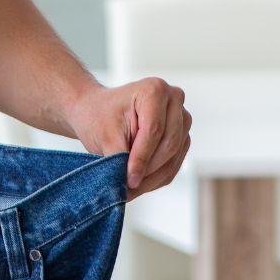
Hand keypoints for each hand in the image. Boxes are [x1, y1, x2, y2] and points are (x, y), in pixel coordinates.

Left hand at [64, 78, 190, 201]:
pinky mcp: (182, 137)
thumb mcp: (105, 134)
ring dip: (152, 178)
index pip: (153, 130)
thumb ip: (121, 157)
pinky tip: (139, 185)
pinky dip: (156, 178)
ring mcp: (181, 119)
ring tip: (130, 190)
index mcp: (155, 90)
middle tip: (128, 187)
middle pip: (168, 144)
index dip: (141, 158)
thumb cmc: (99, 116)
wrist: (97, 112)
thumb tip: (130, 183)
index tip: (128, 179)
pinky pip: (174, 164)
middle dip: (148, 169)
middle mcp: (174, 100)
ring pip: (173, 157)